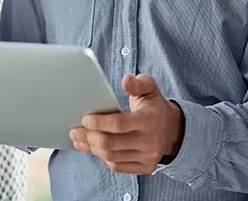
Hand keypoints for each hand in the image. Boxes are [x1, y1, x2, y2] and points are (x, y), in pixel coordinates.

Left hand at [69, 74, 183, 173]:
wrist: (172, 130)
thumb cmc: (154, 107)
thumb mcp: (149, 88)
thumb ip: (138, 83)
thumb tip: (126, 80)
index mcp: (149, 120)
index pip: (119, 124)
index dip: (99, 122)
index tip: (84, 119)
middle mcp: (149, 142)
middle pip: (111, 143)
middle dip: (88, 137)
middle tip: (74, 130)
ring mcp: (147, 157)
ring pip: (111, 156)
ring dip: (91, 148)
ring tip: (79, 139)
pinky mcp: (144, 167)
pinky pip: (117, 166)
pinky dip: (102, 157)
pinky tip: (93, 148)